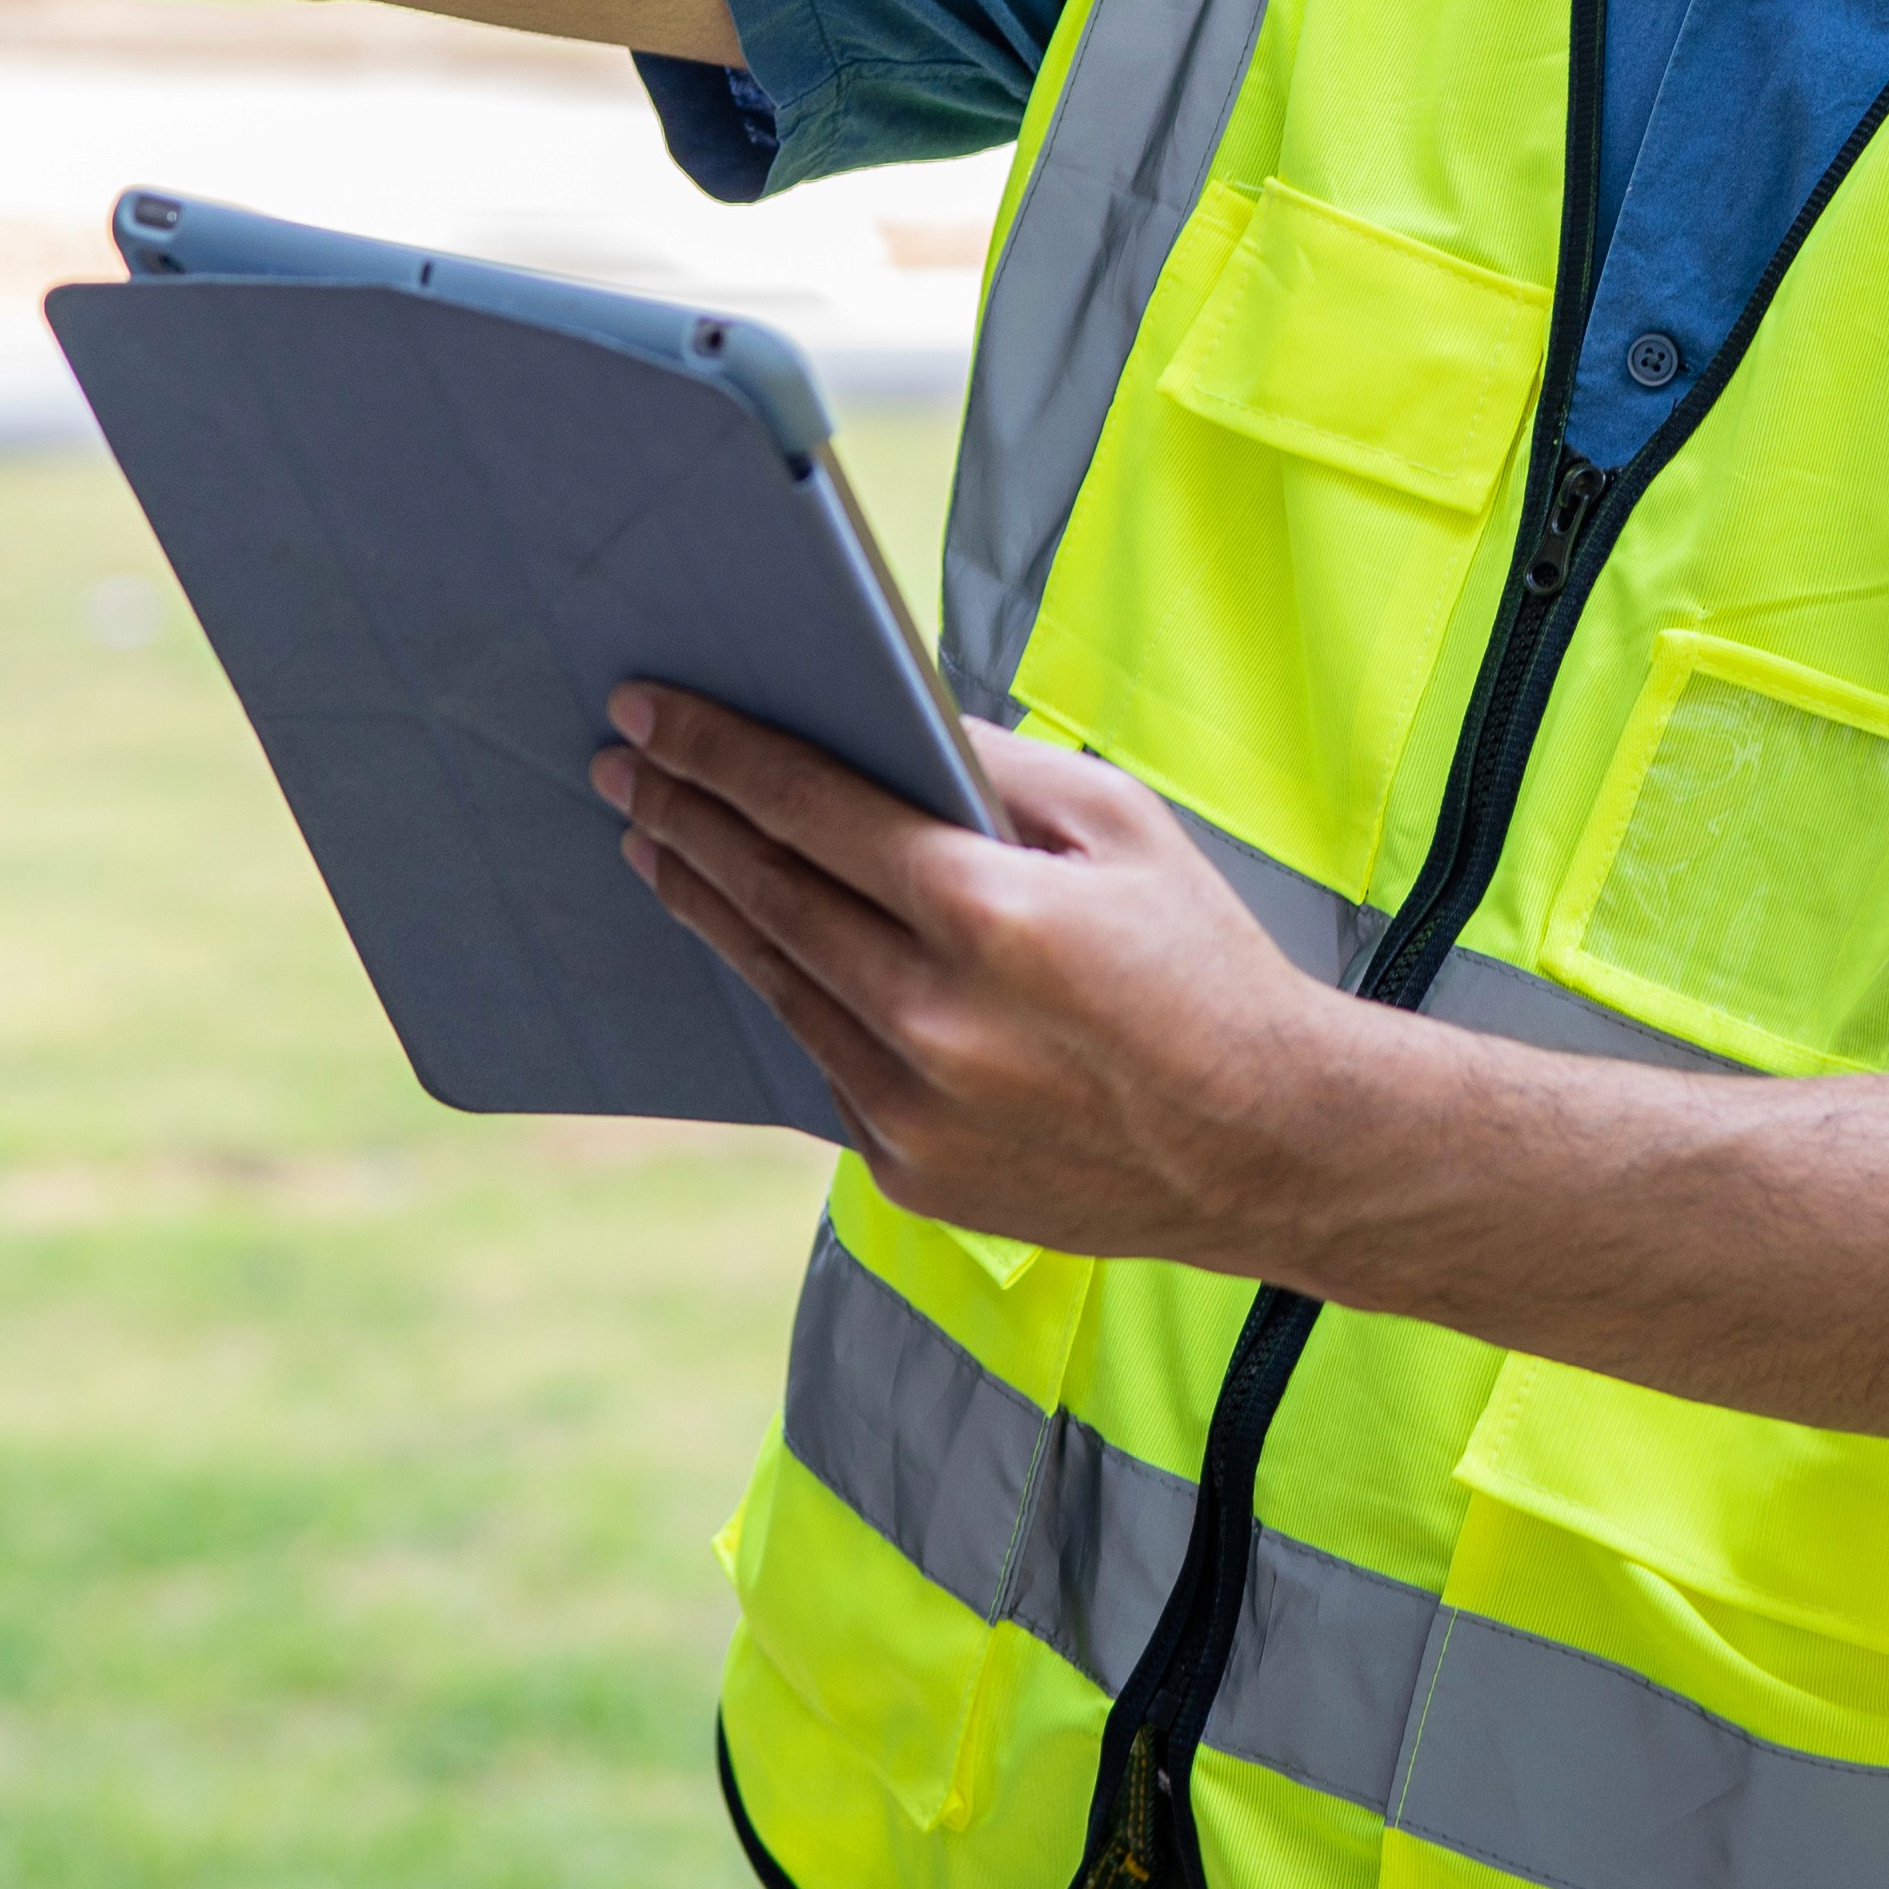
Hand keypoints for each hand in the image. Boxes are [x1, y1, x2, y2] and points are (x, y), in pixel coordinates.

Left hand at [596, 692, 1378, 1263]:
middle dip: (683, 821)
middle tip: (619, 771)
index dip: (716, 753)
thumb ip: (993, 765)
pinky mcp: (912, 1175)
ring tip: (656, 848)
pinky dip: (787, 997)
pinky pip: (825, 1065)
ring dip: (707, 908)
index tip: (644, 713)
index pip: (810, 809)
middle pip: (768, 896)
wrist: (1269, 1145)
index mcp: (989, 913)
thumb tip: (886, 715)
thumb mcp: (1122, 824)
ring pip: (778, 985)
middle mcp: (934, 1018)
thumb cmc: (1203, 963)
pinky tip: (755, 948)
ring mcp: (915, 1109)